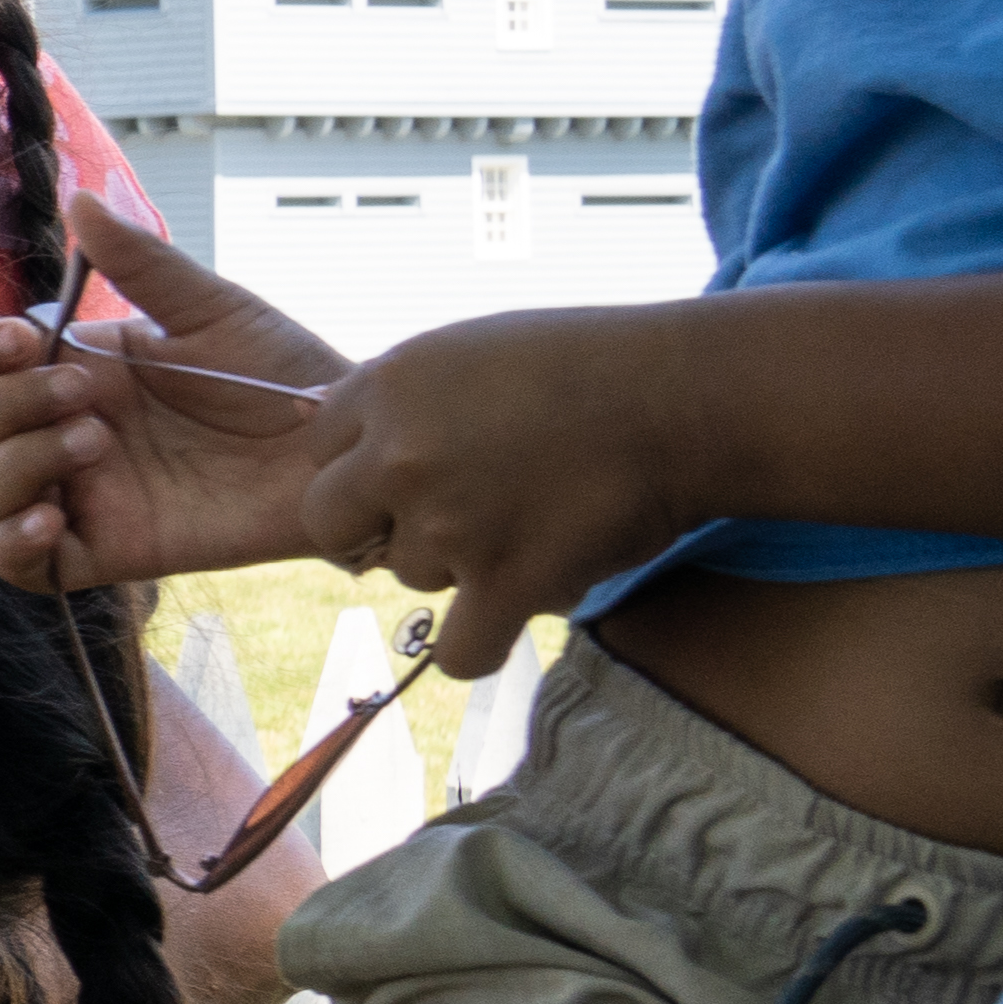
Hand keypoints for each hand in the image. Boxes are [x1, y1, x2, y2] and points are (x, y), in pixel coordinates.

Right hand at [0, 248, 372, 601]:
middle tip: (84, 395)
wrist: (340, 447)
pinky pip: (21, 565)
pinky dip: (12, 544)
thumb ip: (141, 263)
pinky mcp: (108, 551)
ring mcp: (82, 496)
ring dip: (15, 466)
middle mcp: (63, 432)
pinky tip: (52, 520)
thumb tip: (80, 199)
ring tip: (92, 445)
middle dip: (5, 407)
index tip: (24, 342)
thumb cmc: (283, 373)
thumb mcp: (211, 308)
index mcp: (77, 370)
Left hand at [294, 306, 714, 674]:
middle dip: (377, 526)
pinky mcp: (504, 582)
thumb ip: (400, 398)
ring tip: (529, 523)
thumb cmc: (588, 368)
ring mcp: (450, 522)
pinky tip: (510, 611)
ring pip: (410, 577)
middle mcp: (402, 454)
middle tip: (446, 514)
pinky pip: (456, 651)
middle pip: (331, 523)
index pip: (319, 447)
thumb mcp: (470, 351)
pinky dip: (479, 643)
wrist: (683, 399)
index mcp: (389, 387)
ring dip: (459, 567)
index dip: (363, 463)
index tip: (412, 466)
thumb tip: (350, 447)